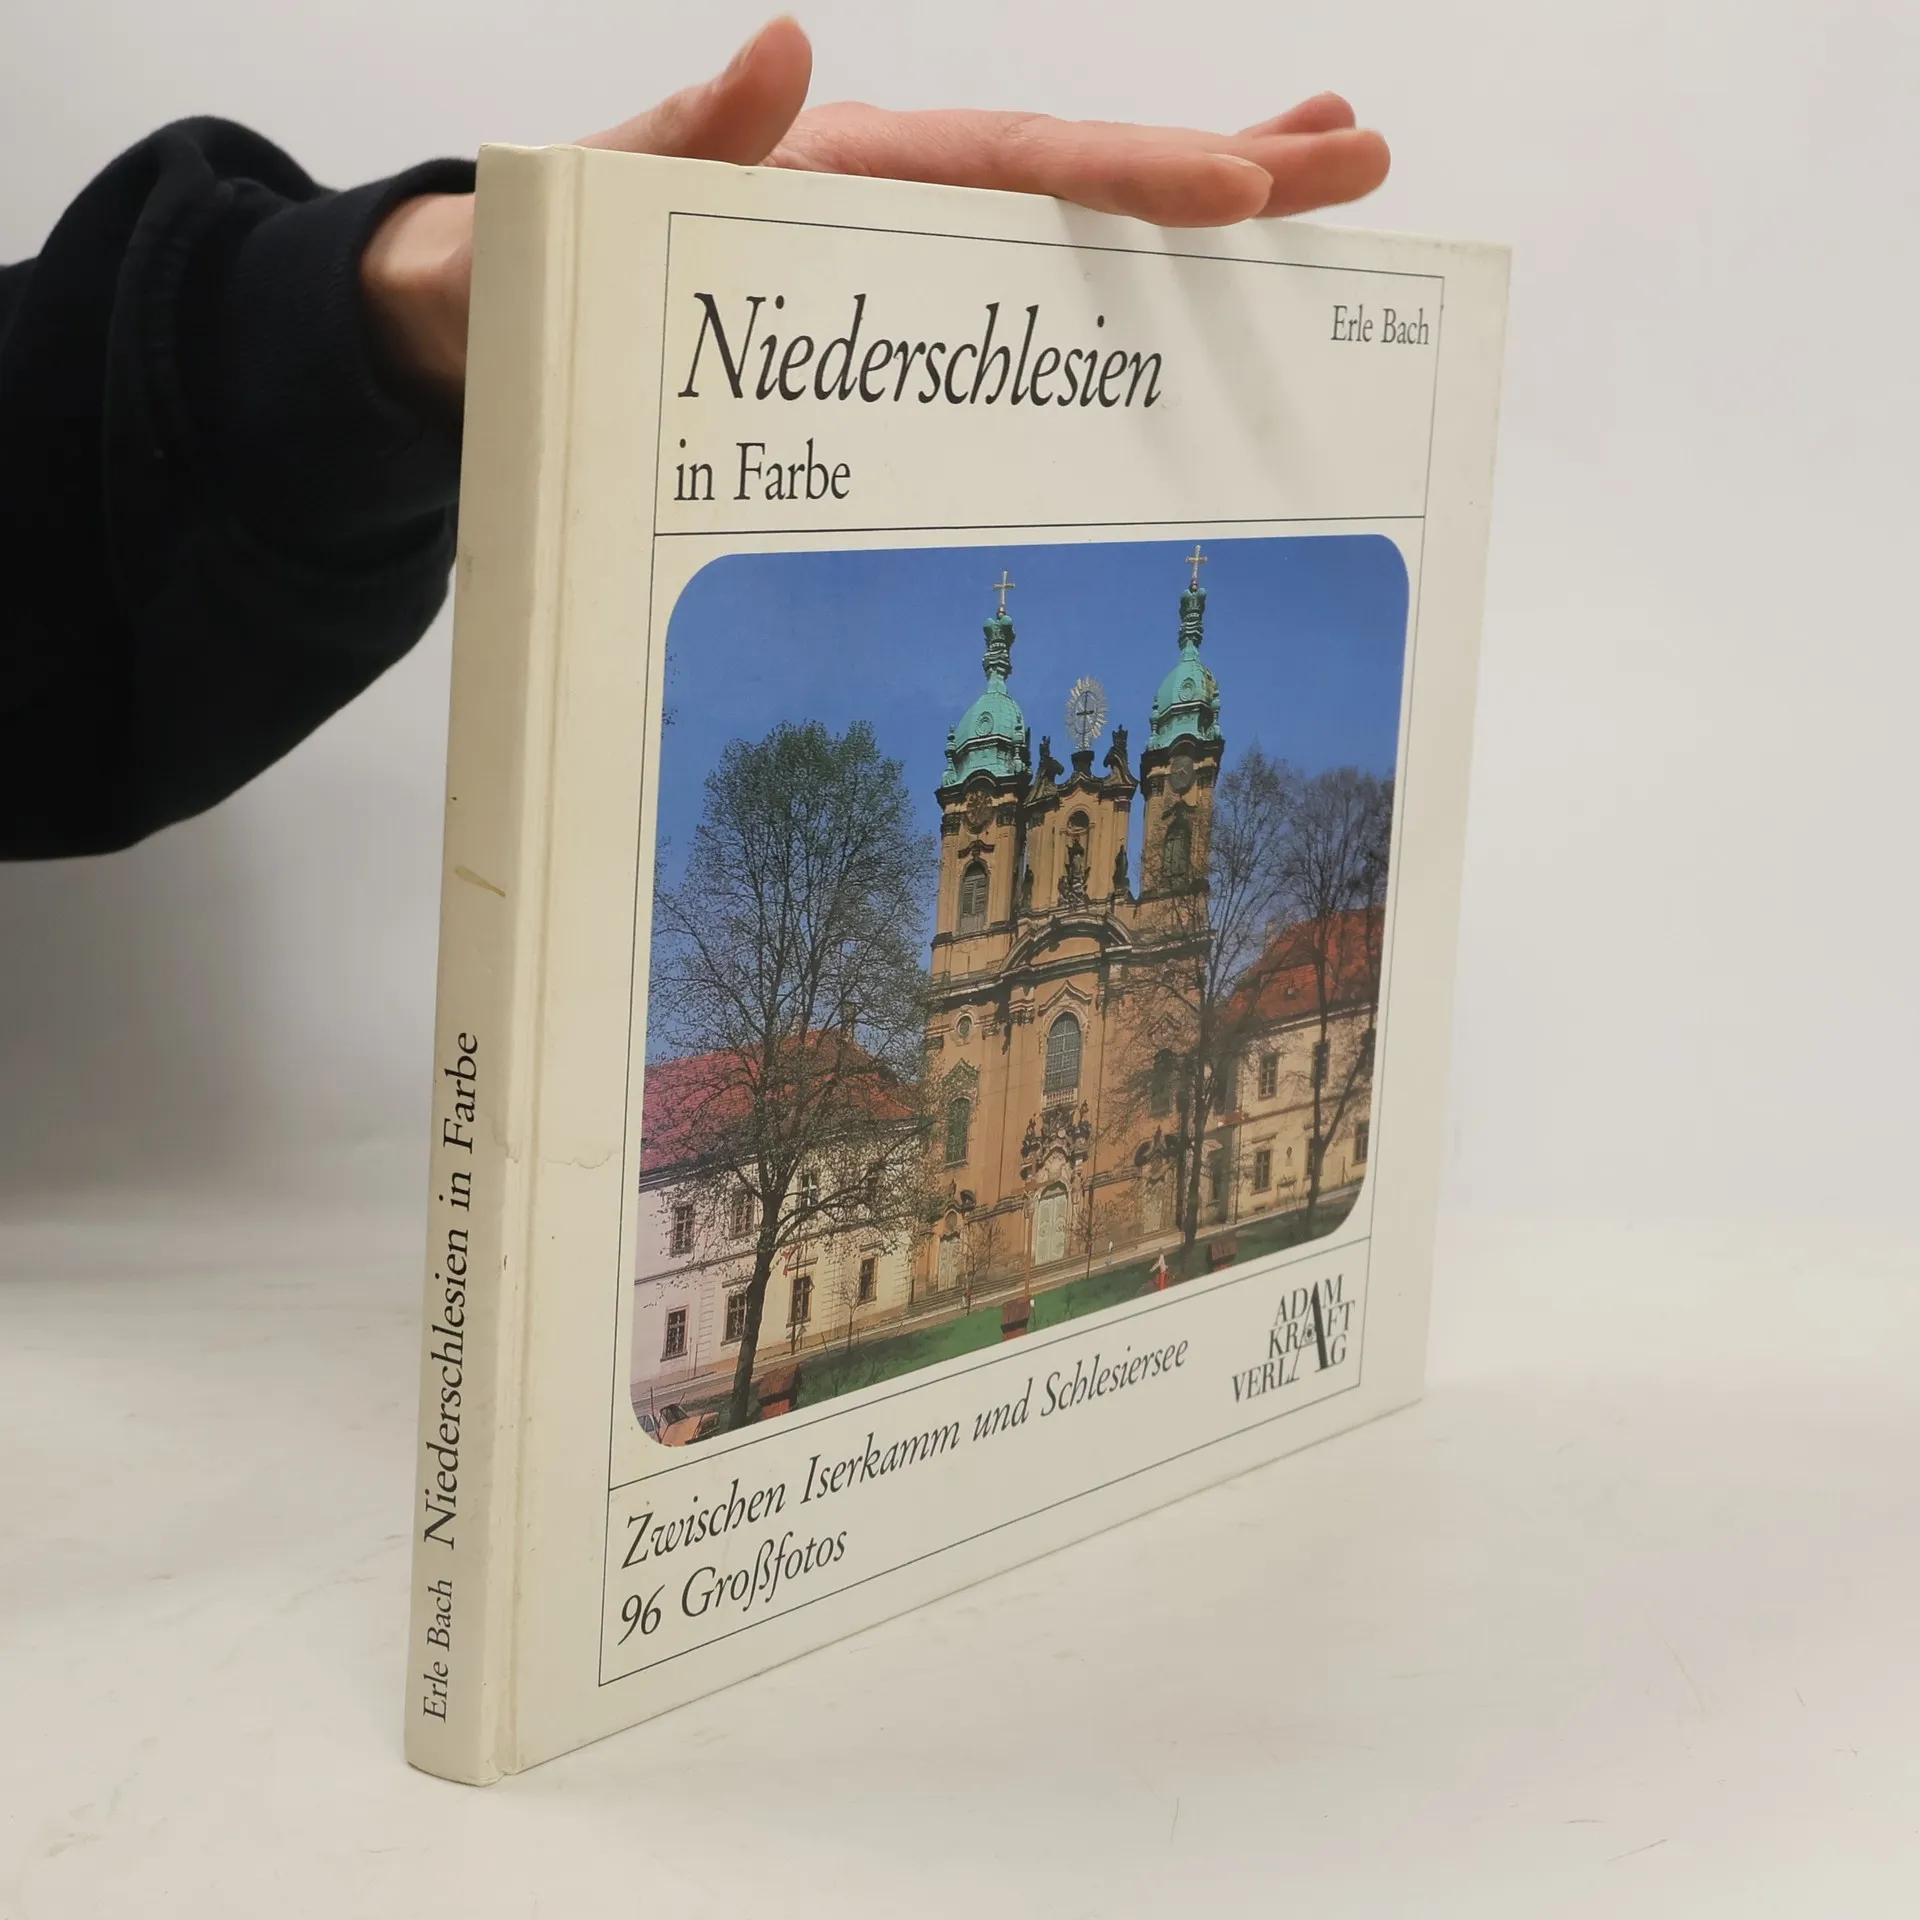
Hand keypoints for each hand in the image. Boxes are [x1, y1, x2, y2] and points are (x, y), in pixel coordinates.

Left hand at [362, 16, 1389, 398]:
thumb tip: (784, 51)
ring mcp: (898, 257)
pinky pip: (1017, 303)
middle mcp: (891, 202)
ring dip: (1201, 208)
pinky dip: (1104, 292)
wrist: (477, 326)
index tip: (1238, 190)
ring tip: (1328, 185)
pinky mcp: (887, 318)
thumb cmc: (530, 273)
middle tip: (1363, 157)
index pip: (1012, 159)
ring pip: (1070, 229)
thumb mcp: (583, 207)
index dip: (1129, 175)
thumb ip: (678, 140)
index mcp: (843, 172)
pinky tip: (1185, 301)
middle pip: (1081, 173)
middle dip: (1225, 167)